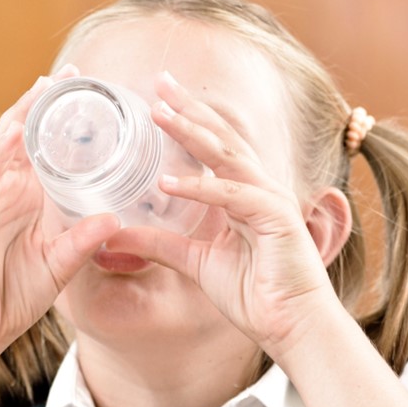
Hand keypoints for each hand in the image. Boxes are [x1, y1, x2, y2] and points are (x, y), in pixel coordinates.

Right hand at [0, 69, 117, 371]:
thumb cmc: (8, 299)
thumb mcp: (58, 267)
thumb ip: (82, 242)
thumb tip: (114, 218)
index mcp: (26, 201)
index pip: (46, 151)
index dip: (65, 123)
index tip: (92, 96)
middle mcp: (4, 193)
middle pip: (25, 136)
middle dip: (45, 103)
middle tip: (71, 72)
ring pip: (3, 147)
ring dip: (22, 114)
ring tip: (44, 84)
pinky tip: (13, 131)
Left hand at [102, 70, 342, 356]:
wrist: (291, 326)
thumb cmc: (255, 294)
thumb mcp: (195, 263)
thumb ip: (160, 244)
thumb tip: (116, 234)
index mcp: (243, 193)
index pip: (213, 145)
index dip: (187, 118)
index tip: (157, 96)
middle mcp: (258, 188)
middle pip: (220, 137)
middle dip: (188, 107)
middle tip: (158, 80)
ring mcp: (269, 200)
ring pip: (225, 157)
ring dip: (190, 133)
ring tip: (157, 114)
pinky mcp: (274, 219)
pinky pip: (230, 197)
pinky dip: (199, 188)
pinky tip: (167, 183)